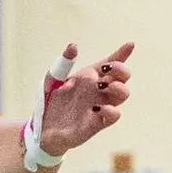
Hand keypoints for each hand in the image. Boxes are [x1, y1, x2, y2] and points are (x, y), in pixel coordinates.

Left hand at [36, 42, 133, 156]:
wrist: (41, 128)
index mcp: (89, 77)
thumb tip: (74, 46)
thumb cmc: (49, 102)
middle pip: (121, 78)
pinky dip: (111, 110)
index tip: (130, 45)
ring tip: (106, 86)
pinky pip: (113, 116)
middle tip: (109, 69)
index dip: (121, 54)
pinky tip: (98, 107)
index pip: (109, 64)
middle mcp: (97, 91)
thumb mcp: (52, 79)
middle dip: (121, 70)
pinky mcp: (97, 123)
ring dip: (120, 88)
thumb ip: (63, 63)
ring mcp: (99, 106)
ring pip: (122, 95)